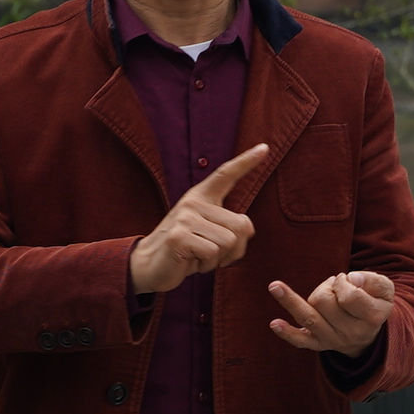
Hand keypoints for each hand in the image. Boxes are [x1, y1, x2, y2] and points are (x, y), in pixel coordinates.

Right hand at [130, 143, 267, 294]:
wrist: (149, 264)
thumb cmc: (186, 250)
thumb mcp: (209, 233)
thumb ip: (230, 227)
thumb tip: (246, 229)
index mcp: (202, 196)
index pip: (226, 174)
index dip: (246, 161)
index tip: (264, 148)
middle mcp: (194, 201)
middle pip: (242, 226)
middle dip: (235, 249)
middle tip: (211, 252)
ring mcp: (185, 217)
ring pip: (229, 242)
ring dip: (219, 259)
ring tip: (199, 256)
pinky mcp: (179, 236)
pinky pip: (213, 253)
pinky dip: (207, 265)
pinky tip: (191, 262)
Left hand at [267, 269, 396, 355]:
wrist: (368, 331)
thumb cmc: (373, 301)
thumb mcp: (384, 289)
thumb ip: (371, 279)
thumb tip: (351, 279)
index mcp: (371, 318)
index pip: (349, 295)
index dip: (344, 282)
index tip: (348, 280)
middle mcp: (352, 333)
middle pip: (323, 301)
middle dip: (326, 287)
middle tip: (336, 288)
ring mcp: (333, 340)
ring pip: (309, 316)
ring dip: (290, 300)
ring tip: (275, 286)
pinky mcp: (318, 344)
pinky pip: (300, 340)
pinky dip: (287, 333)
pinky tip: (274, 324)